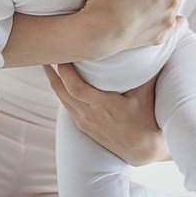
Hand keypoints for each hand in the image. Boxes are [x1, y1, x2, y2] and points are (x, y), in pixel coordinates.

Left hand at [44, 63, 170, 165]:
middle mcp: (91, 115)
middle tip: (48, 52)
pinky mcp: (83, 127)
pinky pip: (66, 106)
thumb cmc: (146, 119)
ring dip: (53, 80)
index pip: (76, 88)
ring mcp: (85, 122)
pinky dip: (60, 91)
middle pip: (62, 91)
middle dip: (52, 71)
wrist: (142, 150)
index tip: (65, 53)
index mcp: (105, 106)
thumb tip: (148, 46)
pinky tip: (59, 81)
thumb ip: (147, 70)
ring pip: (61, 99)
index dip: (66, 71)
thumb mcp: (147, 94)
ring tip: (47, 62)